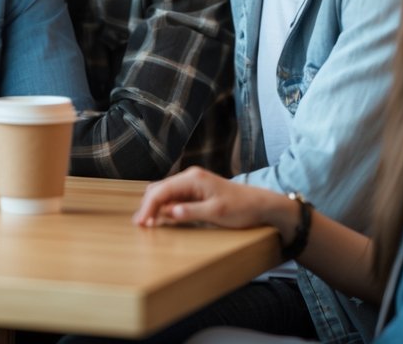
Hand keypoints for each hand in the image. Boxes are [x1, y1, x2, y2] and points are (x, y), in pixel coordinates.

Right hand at [132, 166, 281, 230]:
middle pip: (159, 189)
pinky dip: (165, 207)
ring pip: (165, 193)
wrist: (261, 204)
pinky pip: (174, 197)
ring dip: (155, 206)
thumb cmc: (241, 208)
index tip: (141, 223)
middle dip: (148, 206)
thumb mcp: (216, 213)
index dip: (148, 207)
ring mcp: (192, 183)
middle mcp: (189, 177)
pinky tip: (162, 218)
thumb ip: (190, 212)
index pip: (161, 191)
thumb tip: (168, 213)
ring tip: (148, 223)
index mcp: (193, 179)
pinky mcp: (195, 191)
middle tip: (141, 225)